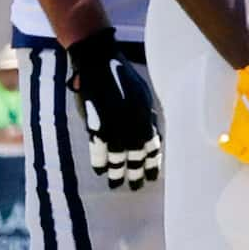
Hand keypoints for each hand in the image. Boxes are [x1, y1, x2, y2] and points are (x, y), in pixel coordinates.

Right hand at [65, 27, 162, 191]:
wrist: (97, 62)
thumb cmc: (121, 78)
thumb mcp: (141, 95)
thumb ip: (146, 116)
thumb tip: (152, 135)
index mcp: (145, 114)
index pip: (153, 145)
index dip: (152, 162)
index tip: (152, 176)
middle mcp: (132, 121)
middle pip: (137, 154)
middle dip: (137, 172)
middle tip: (136, 187)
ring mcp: (114, 123)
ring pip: (118, 155)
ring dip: (118, 172)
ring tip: (117, 185)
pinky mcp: (95, 122)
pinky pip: (98, 148)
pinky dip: (99, 160)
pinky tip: (100, 171)